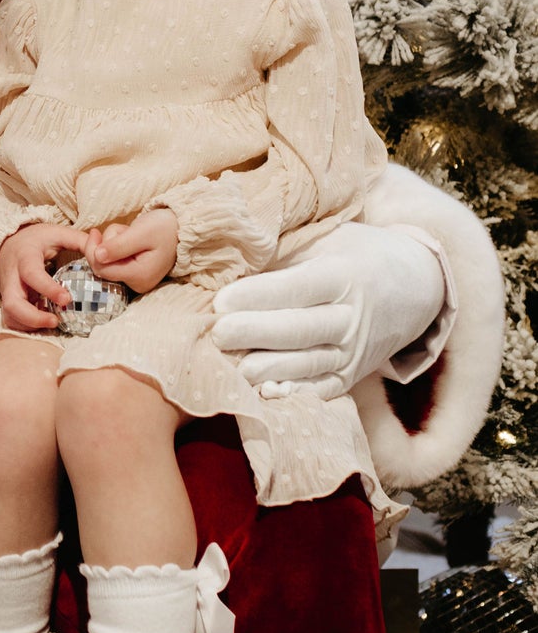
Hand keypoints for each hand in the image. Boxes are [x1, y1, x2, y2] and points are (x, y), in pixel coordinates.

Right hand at [0, 223, 96, 329]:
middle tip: (56, 322)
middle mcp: (11, 276)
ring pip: (9, 316)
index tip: (66, 299)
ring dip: (30, 325)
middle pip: (11, 303)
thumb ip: (80, 241)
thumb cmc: (36, 239)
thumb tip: (102, 253)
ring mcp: (6, 292)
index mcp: (25, 256)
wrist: (9, 243)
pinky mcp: (7, 302)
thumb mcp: (57, 233)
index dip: (48, 288)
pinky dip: (27, 326)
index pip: (32, 274)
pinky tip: (44, 321)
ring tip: (53, 322)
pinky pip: (12, 320)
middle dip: (33, 318)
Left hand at [89, 210, 178, 294]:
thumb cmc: (163, 227)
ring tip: (130, 233)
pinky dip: (117, 247)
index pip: (101, 269)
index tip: (94, 232)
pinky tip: (129, 238)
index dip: (92, 251)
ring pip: (108, 262)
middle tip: (121, 230)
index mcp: (140, 276)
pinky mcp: (133, 273)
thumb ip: (118, 245)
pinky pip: (114, 261)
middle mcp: (137, 283)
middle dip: (105, 245)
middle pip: (103, 266)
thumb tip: (97, 255)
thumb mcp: (141, 232)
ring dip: (112, 243)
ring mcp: (135, 280)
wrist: (181, 227)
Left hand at [211, 223, 446, 400]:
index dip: (258, 296)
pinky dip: (296, 394)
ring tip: (232, 367)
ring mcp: (355, 351)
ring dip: (269, 368)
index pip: (297, 288)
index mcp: (344, 274)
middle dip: (256, 333)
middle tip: (218, 334)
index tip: (220, 301)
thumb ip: (284, 251)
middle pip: (300, 330)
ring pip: (308, 364)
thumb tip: (229, 263)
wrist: (414, 286)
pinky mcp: (353, 376)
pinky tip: (266, 393)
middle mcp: (353, 317)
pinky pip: (323, 390)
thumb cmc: (355, 253)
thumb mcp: (327, 238)